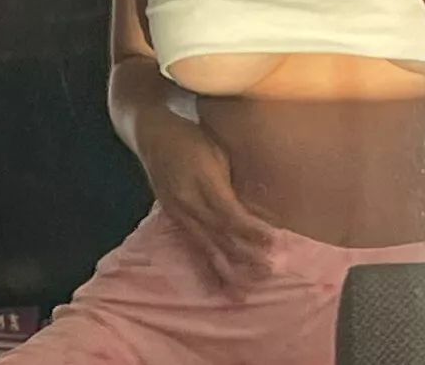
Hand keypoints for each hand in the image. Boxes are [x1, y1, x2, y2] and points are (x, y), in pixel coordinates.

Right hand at [136, 113, 273, 295]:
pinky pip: (191, 247)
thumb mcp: (217, 151)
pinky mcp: (172, 218)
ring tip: (244, 291)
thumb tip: (259, 211)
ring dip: (226, 269)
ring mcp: (178, 211)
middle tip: (268, 273)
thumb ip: (233, 182)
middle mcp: (188, 200)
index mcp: (202, 180)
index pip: (229, 211)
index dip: (251, 229)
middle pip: (218, 233)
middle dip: (243, 255)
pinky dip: (205, 268)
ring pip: (204, 246)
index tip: (273, 242)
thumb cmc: (191, 137)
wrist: (151, 133)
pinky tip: (216, 285)